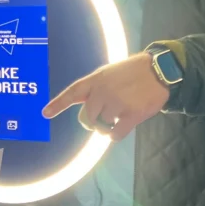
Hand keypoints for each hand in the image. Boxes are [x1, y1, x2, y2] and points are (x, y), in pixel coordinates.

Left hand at [43, 52, 168, 141]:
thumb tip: (89, 111)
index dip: (58, 104)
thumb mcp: (110, 73)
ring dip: (108, 126)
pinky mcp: (131, 114)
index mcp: (96, 79)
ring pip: (102, 127)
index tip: (45, 113)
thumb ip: (97, 88)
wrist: (160, 70)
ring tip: (121, 113)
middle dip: (93, 122)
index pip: (72, 92)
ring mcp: (117, 103)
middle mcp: (103, 91)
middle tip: (103, 119)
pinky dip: (115, 135)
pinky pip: (115, 135)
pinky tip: (122, 126)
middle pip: (86, 118)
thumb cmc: (134, 73)